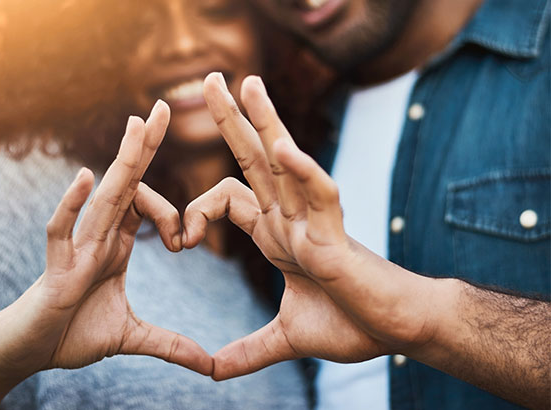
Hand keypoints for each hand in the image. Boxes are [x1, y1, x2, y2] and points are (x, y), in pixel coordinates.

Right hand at [0, 100, 212, 382]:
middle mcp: (97, 238)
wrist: (27, 353)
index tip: (186, 242)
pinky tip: (84, 179)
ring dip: (121, 163)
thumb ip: (170, 344)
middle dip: (145, 147)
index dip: (171, 213)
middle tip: (164, 106)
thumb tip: (209, 367)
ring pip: (102, 198)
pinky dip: (70, 206)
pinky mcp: (56, 270)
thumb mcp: (131, 337)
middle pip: (126, 184)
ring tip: (137, 125)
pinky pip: (61, 232)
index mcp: (115, 246)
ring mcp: (76, 249)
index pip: (144, 206)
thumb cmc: (70, 334)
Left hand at [182, 73, 440, 379]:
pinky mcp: (337, 235)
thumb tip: (216, 371)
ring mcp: (313, 222)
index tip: (175, 242)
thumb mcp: (285, 337)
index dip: (194, 212)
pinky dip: (302, 171)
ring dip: (266, 122)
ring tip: (247, 83)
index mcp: (275, 234)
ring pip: (285, 162)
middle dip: (231, 118)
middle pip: (252, 158)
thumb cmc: (351, 324)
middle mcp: (290, 218)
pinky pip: (320, 194)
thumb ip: (250, 349)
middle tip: (211, 77)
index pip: (226, 198)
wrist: (394, 333)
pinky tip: (282, 148)